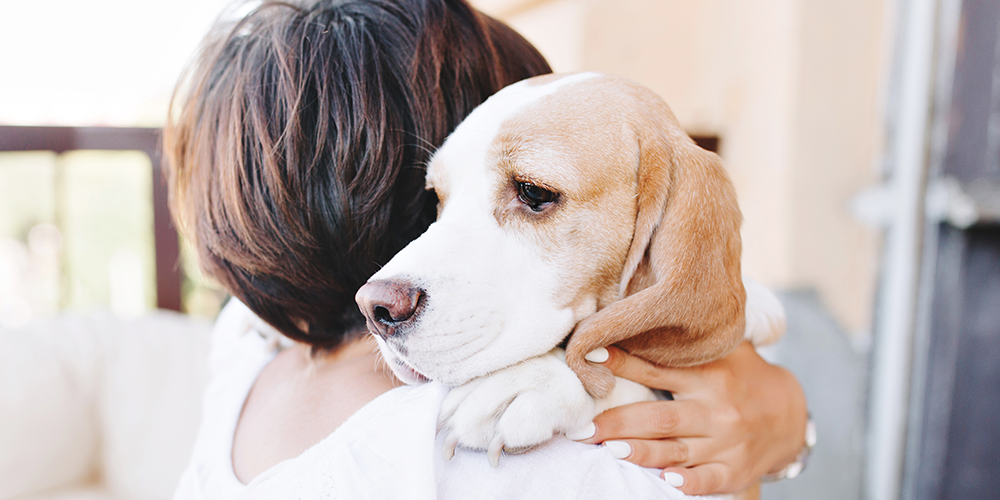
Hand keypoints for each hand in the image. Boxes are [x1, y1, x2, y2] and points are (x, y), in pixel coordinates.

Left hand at [573, 342, 807, 494]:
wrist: (791, 416)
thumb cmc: (742, 377)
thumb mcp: (723, 350)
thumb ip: (686, 338)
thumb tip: (638, 305)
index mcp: (707, 375)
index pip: (657, 368)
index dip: (623, 361)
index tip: (592, 354)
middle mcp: (715, 409)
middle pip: (661, 416)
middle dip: (619, 423)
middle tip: (582, 428)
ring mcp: (725, 442)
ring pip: (677, 449)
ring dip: (643, 452)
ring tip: (611, 450)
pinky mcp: (734, 470)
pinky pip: (709, 479)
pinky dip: (689, 482)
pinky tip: (668, 482)